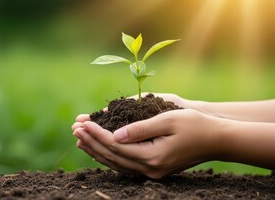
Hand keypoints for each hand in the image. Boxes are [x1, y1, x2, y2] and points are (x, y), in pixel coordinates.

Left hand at [73, 109, 224, 178]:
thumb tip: (115, 135)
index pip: (115, 145)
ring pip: (116, 163)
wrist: (216, 139)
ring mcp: (152, 171)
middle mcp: (150, 168)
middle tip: (74, 129)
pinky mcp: (154, 169)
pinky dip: (110, 157)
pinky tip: (100, 151)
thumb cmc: (195, 125)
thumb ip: (140, 129)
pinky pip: (125, 165)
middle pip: (112, 156)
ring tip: (80, 140)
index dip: (96, 133)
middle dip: (92, 141)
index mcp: (153, 156)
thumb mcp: (168, 120)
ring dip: (97, 150)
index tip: (82, 122)